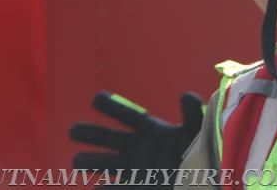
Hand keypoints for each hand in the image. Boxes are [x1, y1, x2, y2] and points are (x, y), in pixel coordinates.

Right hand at [70, 91, 203, 185]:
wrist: (202, 179)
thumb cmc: (200, 152)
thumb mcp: (197, 130)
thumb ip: (193, 113)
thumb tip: (186, 95)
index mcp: (150, 131)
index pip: (126, 115)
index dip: (111, 105)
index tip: (97, 97)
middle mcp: (136, 149)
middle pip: (106, 138)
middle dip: (89, 133)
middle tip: (74, 130)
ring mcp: (133, 170)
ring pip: (101, 164)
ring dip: (88, 162)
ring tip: (76, 162)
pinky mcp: (134, 188)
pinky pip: (114, 189)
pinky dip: (105, 189)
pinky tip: (98, 189)